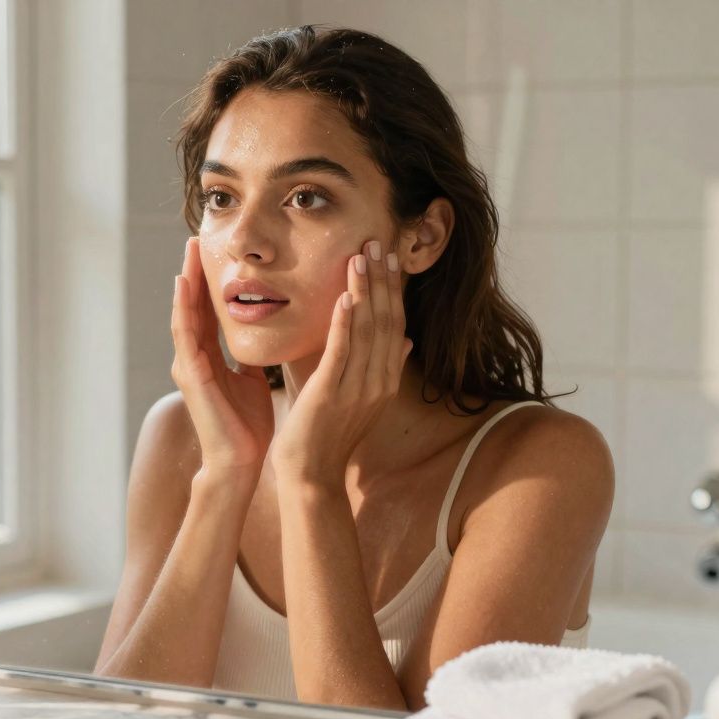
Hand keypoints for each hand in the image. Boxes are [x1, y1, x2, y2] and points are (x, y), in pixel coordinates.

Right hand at [171, 237, 273, 478]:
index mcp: (210, 357)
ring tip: (188, 252)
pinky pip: (185, 334)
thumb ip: (251, 358)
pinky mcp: (191, 375)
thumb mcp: (252, 381)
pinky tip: (183, 285)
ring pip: (184, 314)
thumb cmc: (247, 426)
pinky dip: (183, 308)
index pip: (208, 311)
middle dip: (194, 272)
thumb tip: (264, 336)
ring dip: (185, 282)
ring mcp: (188, 365)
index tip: (214, 253)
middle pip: (192, 306)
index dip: (210, 282)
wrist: (240, 462)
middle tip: (196, 238)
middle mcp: (194, 357)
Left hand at [269, 241, 411, 484]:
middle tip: (378, 241)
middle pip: (387, 321)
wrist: (311, 477)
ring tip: (361, 256)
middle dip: (382, 280)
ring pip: (368, 331)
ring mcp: (358, 389)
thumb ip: (381, 367)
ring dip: (365, 291)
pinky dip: (345, 324)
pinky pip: (343, 353)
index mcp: (385, 381)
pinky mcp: (332, 395)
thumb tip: (407, 341)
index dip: (393, 289)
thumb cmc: (327, 435)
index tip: (388, 256)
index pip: (396, 325)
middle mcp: (378, 382)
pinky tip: (345, 298)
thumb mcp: (360, 398)